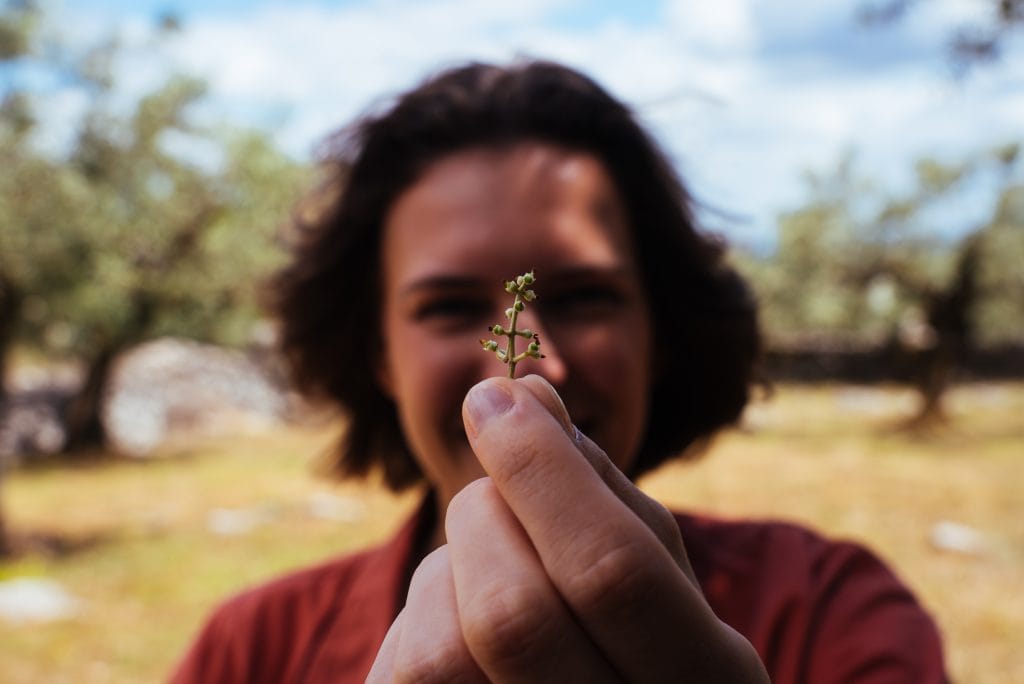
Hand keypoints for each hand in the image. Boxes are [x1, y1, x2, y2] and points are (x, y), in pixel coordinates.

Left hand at [367, 375, 768, 682]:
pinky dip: (419, 626)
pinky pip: (402, 676)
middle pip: (510, 616)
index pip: (611, 573)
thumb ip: (601, 489)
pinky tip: (465, 643)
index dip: (542, 472)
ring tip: (487, 584)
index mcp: (707, 680)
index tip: (493, 398)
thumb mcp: (659, 574)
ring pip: (438, 651)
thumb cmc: (637, 641)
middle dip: (486, 519)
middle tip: (494, 494)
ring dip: (448, 578)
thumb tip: (524, 391)